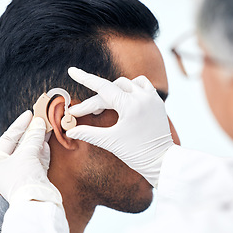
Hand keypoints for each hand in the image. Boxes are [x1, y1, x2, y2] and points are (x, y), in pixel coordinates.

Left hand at [0, 110, 61, 205]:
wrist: (36, 202)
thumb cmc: (23, 179)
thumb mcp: (26, 153)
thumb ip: (33, 136)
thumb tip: (39, 122)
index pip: (8, 138)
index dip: (20, 125)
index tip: (29, 114)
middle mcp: (6, 168)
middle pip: (20, 144)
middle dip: (31, 131)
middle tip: (40, 118)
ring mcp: (20, 173)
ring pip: (30, 151)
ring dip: (38, 139)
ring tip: (46, 125)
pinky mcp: (33, 177)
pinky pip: (37, 159)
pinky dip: (42, 150)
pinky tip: (47, 140)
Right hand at [66, 67, 173, 186]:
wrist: (163, 161)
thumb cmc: (136, 153)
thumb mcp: (110, 142)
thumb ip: (88, 133)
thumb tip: (70, 132)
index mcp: (130, 106)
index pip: (102, 87)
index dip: (84, 78)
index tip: (71, 71)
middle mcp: (142, 97)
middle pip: (111, 89)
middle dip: (96, 101)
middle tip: (83, 112)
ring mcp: (151, 97)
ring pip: (126, 83)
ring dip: (113, 90)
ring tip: (104, 105)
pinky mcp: (157, 101)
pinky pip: (142, 85)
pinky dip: (131, 88)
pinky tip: (124, 97)